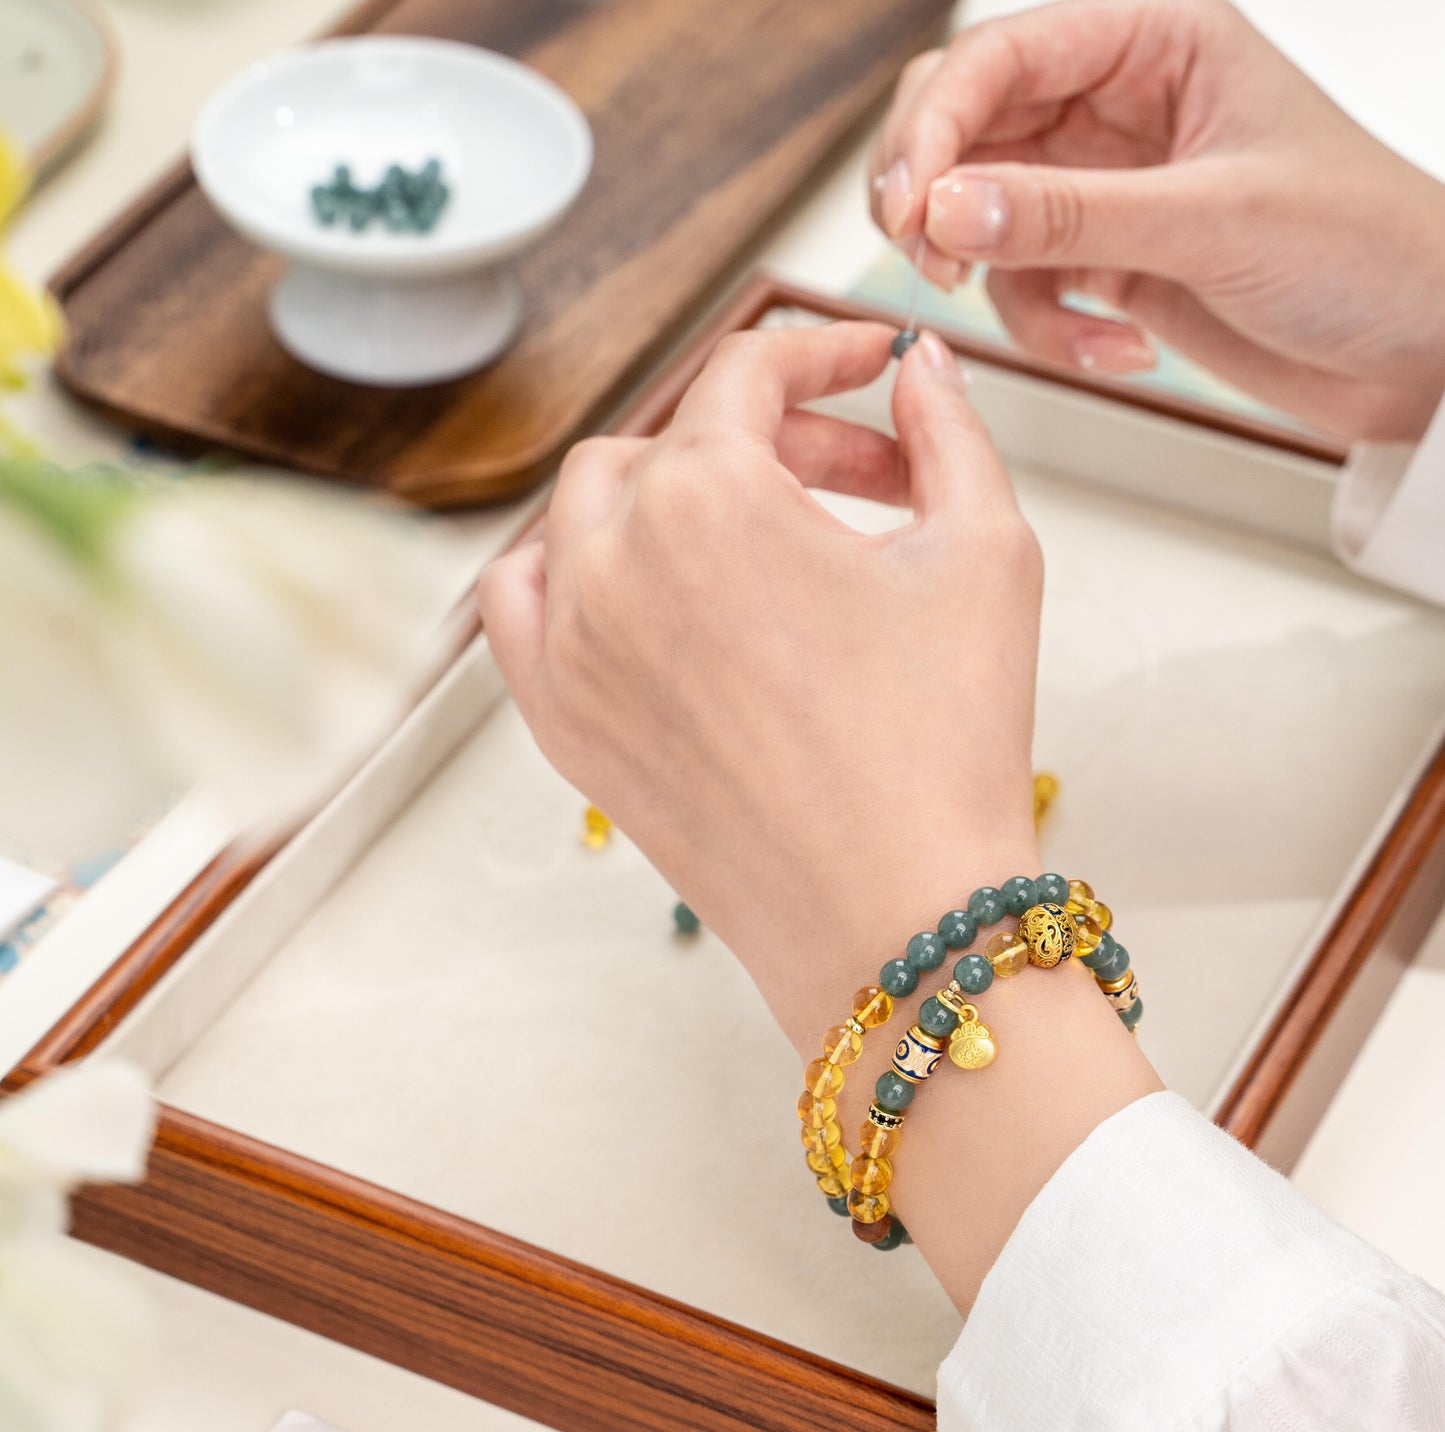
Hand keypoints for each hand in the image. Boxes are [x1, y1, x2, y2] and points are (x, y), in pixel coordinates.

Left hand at [479, 321, 1043, 1038]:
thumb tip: (920, 368)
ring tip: (757, 528)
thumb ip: (947, 431)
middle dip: (774, 437)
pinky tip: (640, 586)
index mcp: (709, 495)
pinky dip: (570, 568)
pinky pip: (523, 603)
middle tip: (860, 478)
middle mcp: (613, 557)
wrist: (893, 916)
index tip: (865, 367)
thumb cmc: (944, 747)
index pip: (749, 372)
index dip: (820, 352)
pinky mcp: (560, 721)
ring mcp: (570, 644)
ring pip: (588, 507)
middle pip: (677, 440)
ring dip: (668, 489)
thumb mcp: (986, 551)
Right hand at [869, 0, 1444, 440]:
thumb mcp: (1211, 221)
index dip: (935, 128)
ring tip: (1058, 320)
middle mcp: (1118, 107)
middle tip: (926, 259)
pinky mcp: (1105, 261)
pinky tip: (1122, 350)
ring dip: (998, 282)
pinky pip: (1026, 288)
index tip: (908, 207)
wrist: (1418, 351)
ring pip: (981, 219)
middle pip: (966, 127)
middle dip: (936, 198)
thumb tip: (944, 210)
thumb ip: (1067, 214)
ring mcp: (1105, 187)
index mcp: (1156, 43)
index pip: (1000, 58)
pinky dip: (1054, 332)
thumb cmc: (1367, 249)